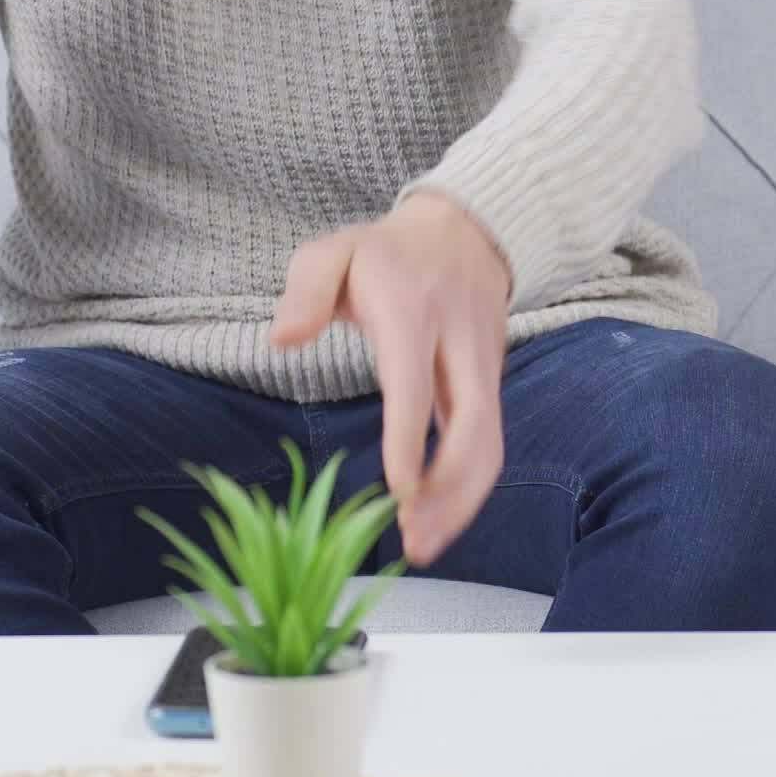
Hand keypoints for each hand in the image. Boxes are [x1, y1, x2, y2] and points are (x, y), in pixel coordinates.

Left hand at [267, 188, 513, 566]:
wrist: (465, 232)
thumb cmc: (384, 253)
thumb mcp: (334, 250)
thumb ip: (305, 290)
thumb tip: (282, 339)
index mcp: (412, 310)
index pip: (417, 383)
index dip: (411, 439)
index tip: (399, 490)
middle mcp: (459, 341)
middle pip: (473, 423)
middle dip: (449, 488)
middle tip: (413, 538)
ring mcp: (484, 365)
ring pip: (490, 442)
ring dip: (463, 500)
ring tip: (423, 544)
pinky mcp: (493, 384)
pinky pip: (490, 443)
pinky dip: (468, 487)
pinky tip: (437, 518)